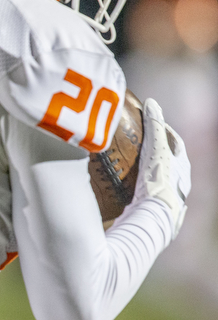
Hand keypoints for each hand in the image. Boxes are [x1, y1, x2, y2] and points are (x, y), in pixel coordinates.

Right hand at [134, 99, 190, 236]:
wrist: (154, 217)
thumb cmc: (157, 180)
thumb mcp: (156, 150)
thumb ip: (154, 127)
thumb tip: (152, 102)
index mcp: (183, 168)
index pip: (177, 145)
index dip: (165, 133)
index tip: (152, 126)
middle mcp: (182, 184)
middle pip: (173, 164)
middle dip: (160, 155)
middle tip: (142, 148)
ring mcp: (174, 201)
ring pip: (166, 184)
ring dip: (154, 177)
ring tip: (136, 173)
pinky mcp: (163, 216)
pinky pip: (156, 203)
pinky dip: (148, 196)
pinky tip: (136, 198)